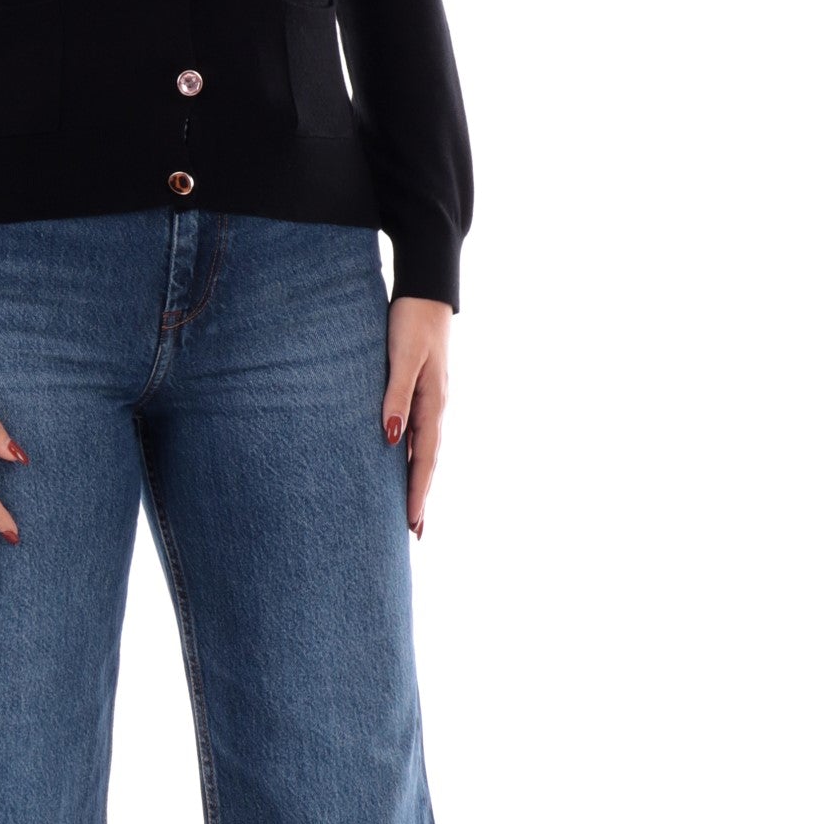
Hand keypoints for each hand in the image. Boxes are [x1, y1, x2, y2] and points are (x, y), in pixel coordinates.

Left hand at [382, 297, 451, 539]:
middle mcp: (434, 408)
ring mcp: (429, 401)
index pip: (424, 458)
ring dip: (415, 480)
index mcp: (432, 404)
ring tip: (410, 511)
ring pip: (421, 450)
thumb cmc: (410, 322)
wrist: (425, 291)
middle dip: (420, 496)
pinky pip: (415, 433)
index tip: (413, 522)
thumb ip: (395, 396)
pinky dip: (409, 456)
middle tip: (414, 532)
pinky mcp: (420, 391)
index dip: (418, 491)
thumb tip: (390, 438)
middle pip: (426, 461)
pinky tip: (400, 466)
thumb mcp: (402, 358)